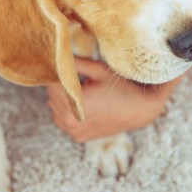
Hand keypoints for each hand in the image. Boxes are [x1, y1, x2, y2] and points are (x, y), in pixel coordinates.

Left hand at [47, 57, 180, 142]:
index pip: (53, 83)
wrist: (140, 110)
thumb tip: (59, 54)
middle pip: (52, 96)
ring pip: (54, 109)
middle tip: (76, 77)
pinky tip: (82, 104)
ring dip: (62, 99)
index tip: (66, 65)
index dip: (59, 72)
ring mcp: (74, 131)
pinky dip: (67, 112)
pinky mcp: (79, 137)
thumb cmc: (121, 87)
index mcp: (74, 104)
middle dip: (60, 85)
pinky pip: (62, 121)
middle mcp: (70, 121)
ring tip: (80, 90)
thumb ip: (76, 63)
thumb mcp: (98, 70)